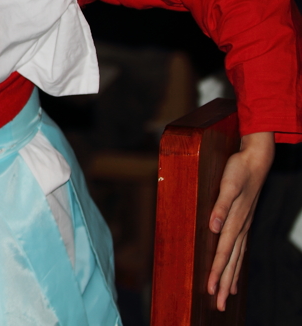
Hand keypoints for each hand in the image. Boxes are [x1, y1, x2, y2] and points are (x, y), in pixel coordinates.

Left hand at [207, 131, 273, 309]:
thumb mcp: (227, 185)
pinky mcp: (243, 222)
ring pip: (236, 258)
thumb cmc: (239, 170)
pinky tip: (233, 275)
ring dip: (230, 278)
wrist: (255, 159)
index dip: (215, 271)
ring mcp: (243, 226)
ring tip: (226, 296)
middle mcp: (240, 227)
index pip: (223, 252)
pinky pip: (240, 249)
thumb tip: (214, 226)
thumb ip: (221, 206)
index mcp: (235, 221)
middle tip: (218, 305)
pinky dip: (236, 265)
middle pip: (231, 261)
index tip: (209, 289)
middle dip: (223, 283)